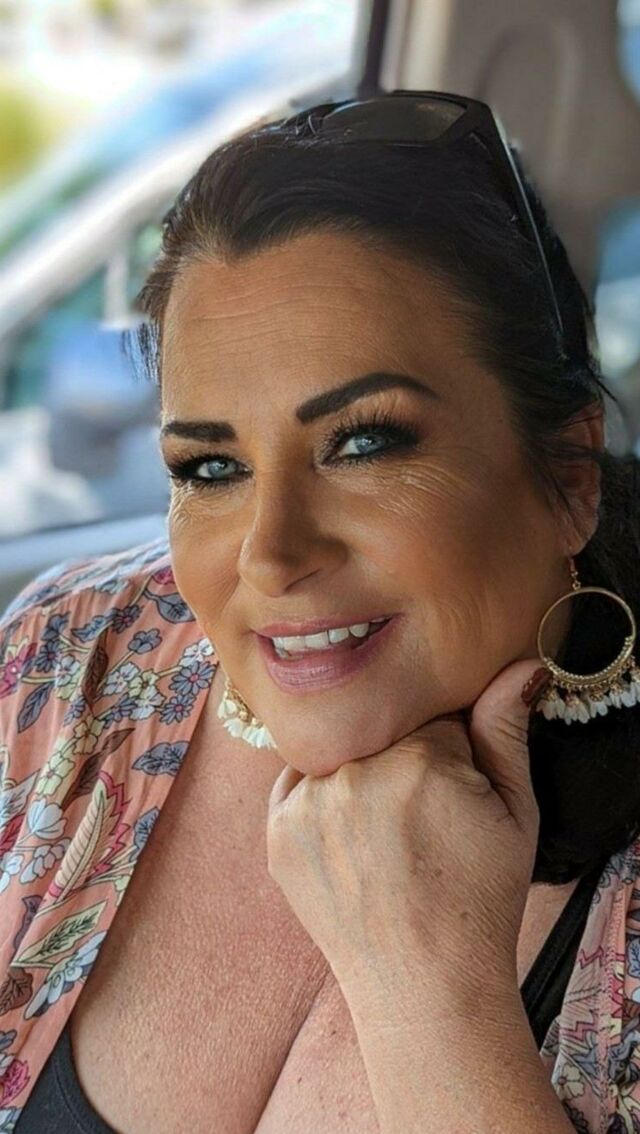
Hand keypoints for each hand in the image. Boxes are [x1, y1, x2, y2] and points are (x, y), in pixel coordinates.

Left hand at [266, 658, 550, 992]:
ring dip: (360, 772)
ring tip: (385, 834)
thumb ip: (506, 732)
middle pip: (383, 728)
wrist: (424, 987)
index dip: (450, 749)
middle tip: (421, 817)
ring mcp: (307, 802)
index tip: (454, 790)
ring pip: (340, 749)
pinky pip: (299, 779)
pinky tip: (350, 836)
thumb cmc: (478, 901)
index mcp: (420, 760)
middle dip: (405, 756)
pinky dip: (321, 795)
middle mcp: (355, 772)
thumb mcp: (516, 814)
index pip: (433, 714)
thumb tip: (516, 666)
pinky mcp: (276, 829)